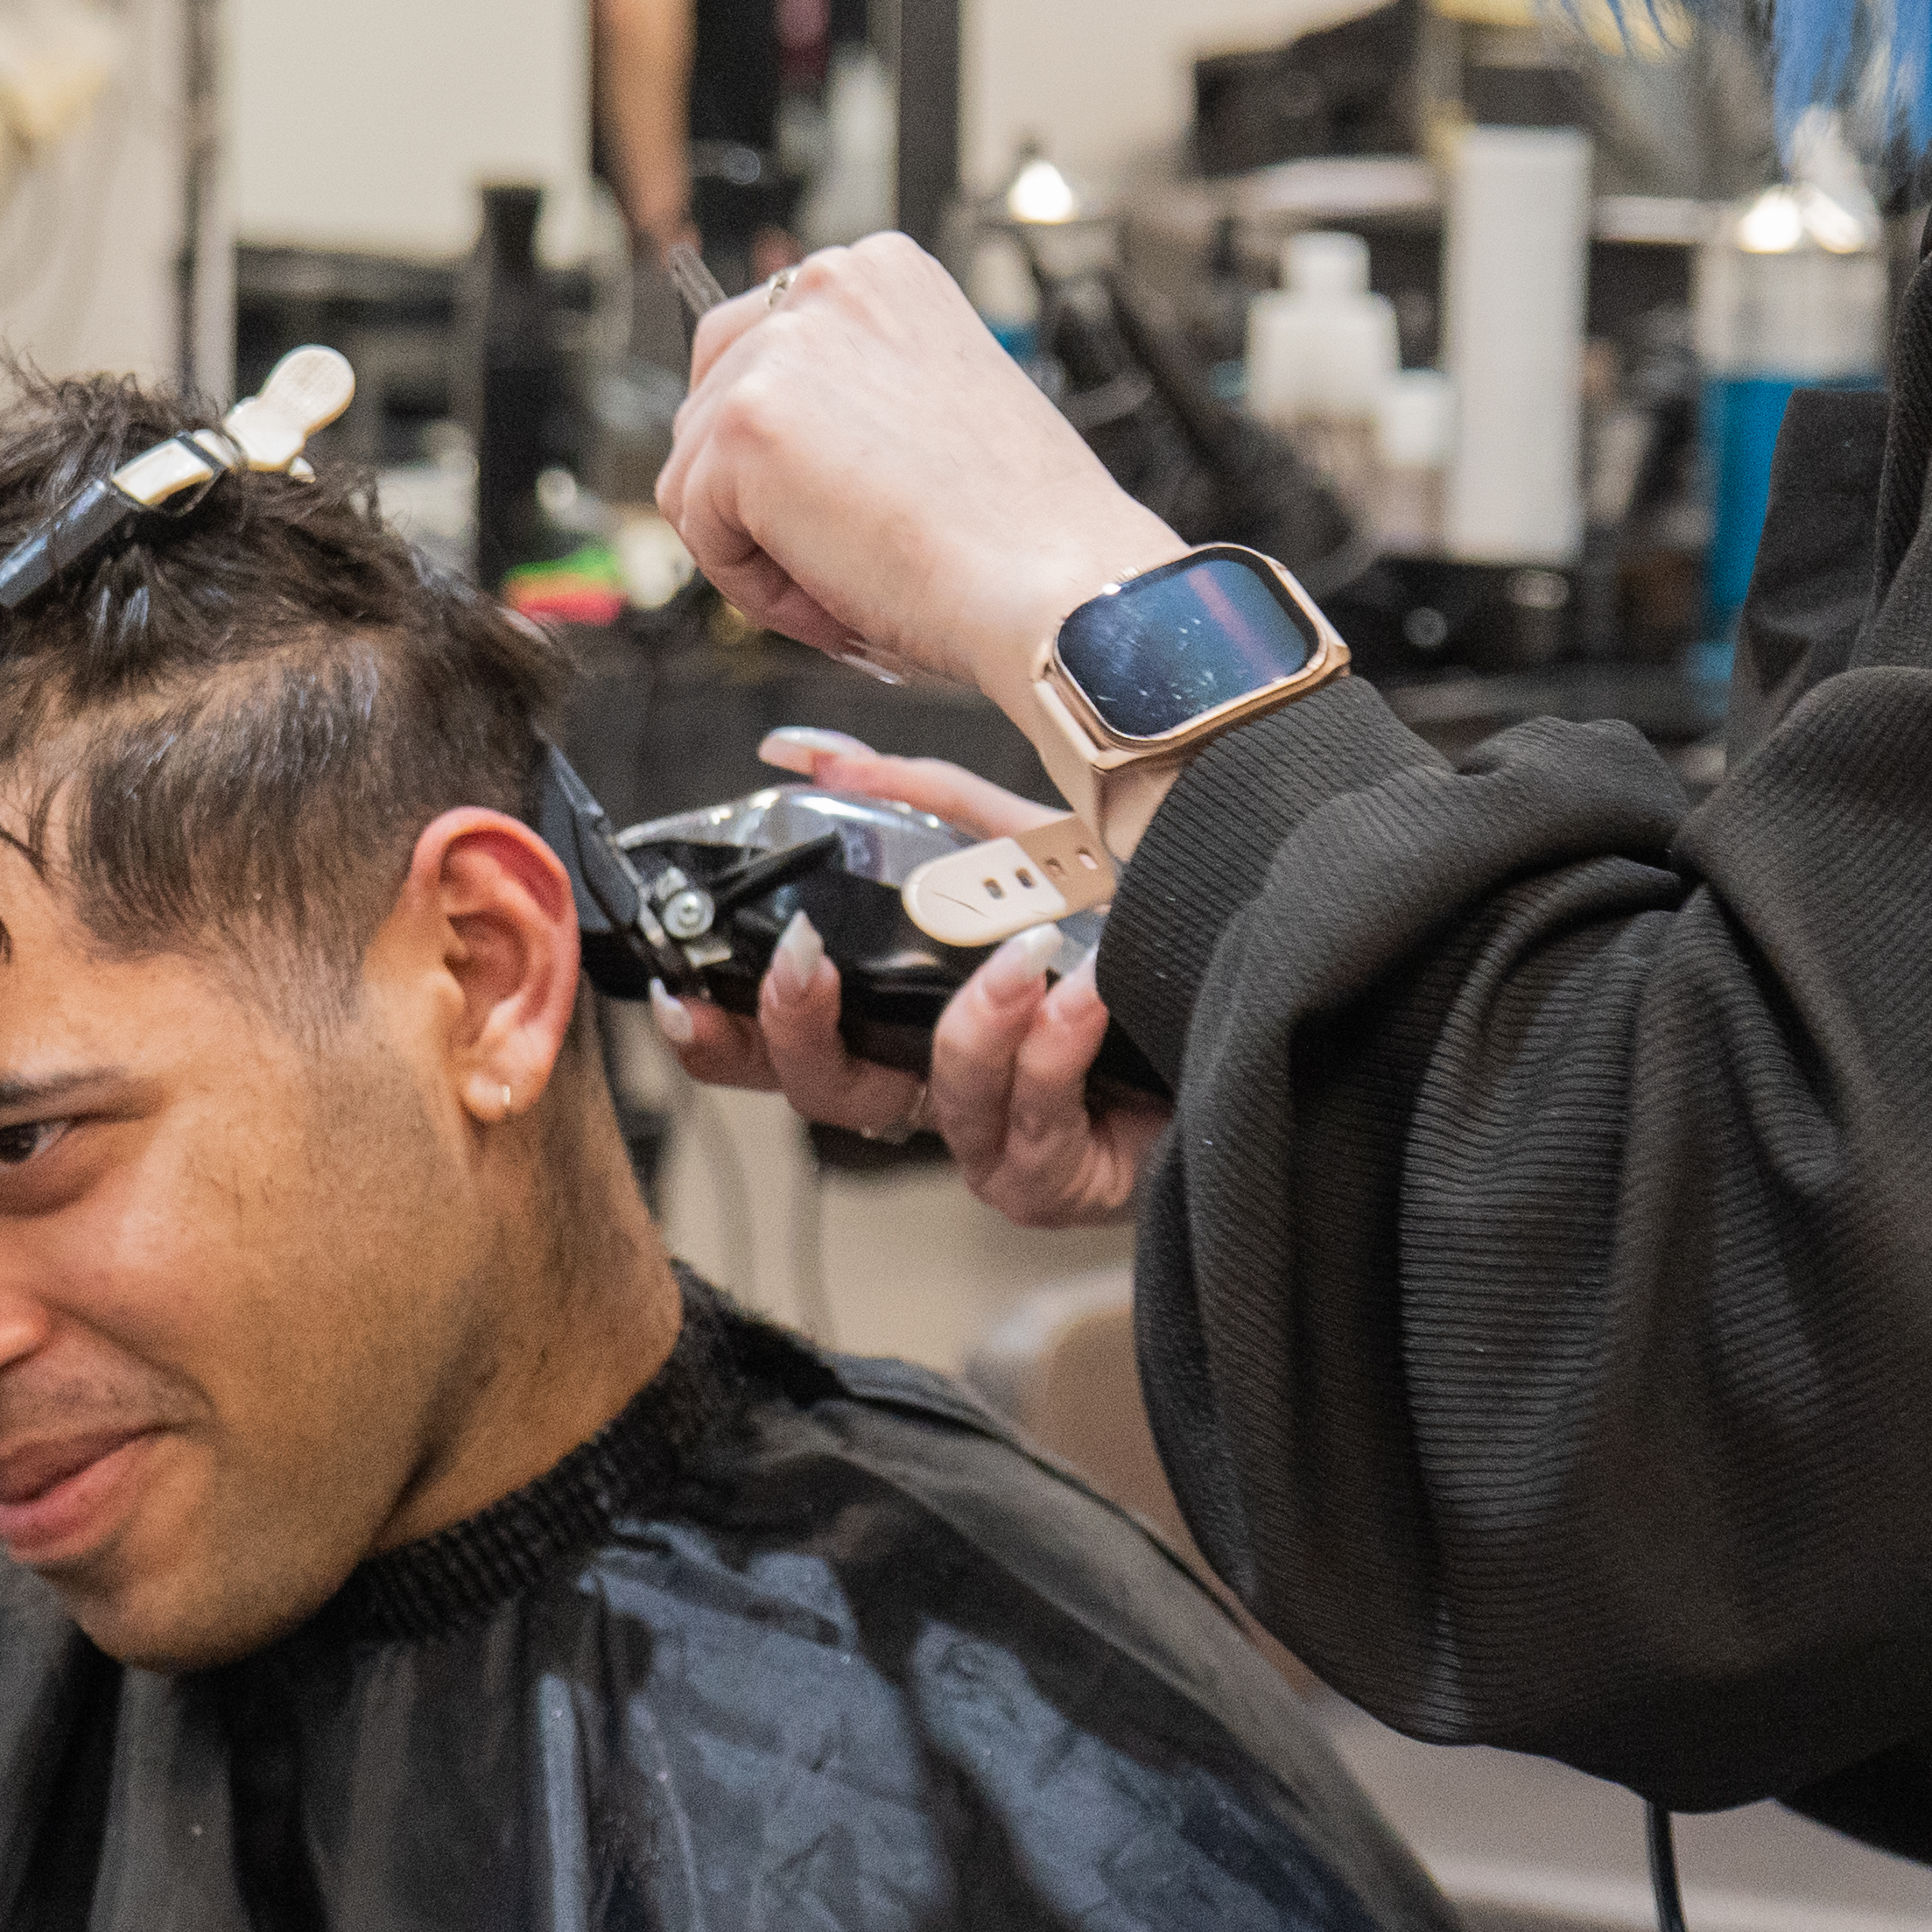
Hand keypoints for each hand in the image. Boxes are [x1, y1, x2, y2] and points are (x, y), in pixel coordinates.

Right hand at [649, 729, 1164, 1226]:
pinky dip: (1055, 1052)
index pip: (785, 1045)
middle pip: (826, 1093)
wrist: (1247, 991)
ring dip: (971, 1025)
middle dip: (800, 1029)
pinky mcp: (1064, 1180)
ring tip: (1020, 954)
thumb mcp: (1019, 844)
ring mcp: (998, 1146)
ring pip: (942, 1106)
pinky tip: (1083, 999)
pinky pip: (1036, 1127)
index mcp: (907, 1022)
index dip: (723, 1032)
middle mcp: (938, 1092)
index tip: (684, 991)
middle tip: (806, 960)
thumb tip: (808, 752)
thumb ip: (917, 803)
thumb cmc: (1127, 932)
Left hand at [657, 235, 1176, 703]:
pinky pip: (695, 526)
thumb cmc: (1023, 531)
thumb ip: (850, 391)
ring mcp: (781, 348)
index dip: (792, 450)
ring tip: (852, 579)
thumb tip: (766, 442)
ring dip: (757, 543)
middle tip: (843, 554)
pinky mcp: (744, 423)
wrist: (1060, 587)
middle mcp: (828, 282)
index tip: (847, 502)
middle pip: (709, 402)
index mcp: (883, 270)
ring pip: (695, 470)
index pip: (763, 347)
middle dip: (757, 494)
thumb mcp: (932, 404)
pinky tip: (835, 594)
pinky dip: (752, 583)